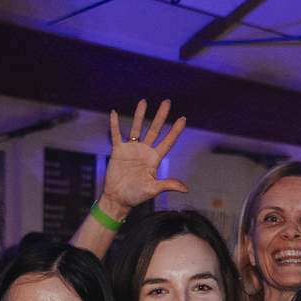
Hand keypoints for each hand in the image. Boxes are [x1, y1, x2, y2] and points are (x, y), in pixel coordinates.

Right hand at [98, 99, 187, 219]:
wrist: (118, 198)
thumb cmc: (136, 196)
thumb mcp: (153, 189)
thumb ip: (168, 185)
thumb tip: (186, 189)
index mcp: (154, 159)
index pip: (167, 142)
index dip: (175, 131)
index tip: (183, 119)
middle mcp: (144, 151)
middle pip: (154, 129)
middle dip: (161, 116)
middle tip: (167, 101)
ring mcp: (131, 149)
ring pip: (137, 128)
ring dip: (139, 115)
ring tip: (144, 101)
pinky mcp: (118, 150)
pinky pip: (116, 134)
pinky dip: (115, 124)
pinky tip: (114, 113)